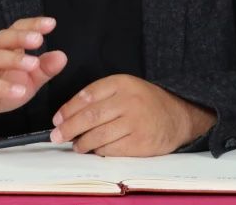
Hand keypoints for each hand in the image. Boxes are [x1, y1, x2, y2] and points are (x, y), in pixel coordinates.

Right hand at [0, 16, 66, 134]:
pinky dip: (3, 87)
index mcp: (4, 50)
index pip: (16, 30)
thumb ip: (44, 69)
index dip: (31, 24)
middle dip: (20, 36)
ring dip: (14, 60)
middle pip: (2, 39)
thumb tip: (62, 56)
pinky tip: (19, 91)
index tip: (51, 23)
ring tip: (33, 64)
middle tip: (39, 39)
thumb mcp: (26, 80)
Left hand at [49, 74, 215, 156]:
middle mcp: (128, 101)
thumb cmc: (145, 101)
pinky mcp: (140, 143)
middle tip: (57, 136)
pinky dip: (99, 151)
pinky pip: (111, 149)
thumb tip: (67, 115)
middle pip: (90, 116)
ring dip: (82, 143)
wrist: (178, 116)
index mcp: (122, 83)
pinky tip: (95, 150)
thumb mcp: (124, 88)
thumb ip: (99, 96)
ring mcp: (135, 123)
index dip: (68, 109)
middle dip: (69, 128)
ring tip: (76, 145)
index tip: (57, 119)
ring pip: (98, 135)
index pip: (87, 95)